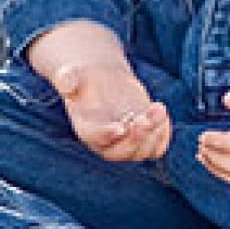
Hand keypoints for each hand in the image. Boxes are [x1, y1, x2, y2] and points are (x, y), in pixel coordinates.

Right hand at [28, 21, 170, 162]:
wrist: (104, 82)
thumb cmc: (84, 81)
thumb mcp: (72, 76)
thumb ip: (67, 80)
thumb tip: (66, 82)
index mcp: (87, 130)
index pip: (97, 138)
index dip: (108, 135)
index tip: (120, 127)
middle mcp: (107, 143)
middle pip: (123, 151)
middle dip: (136, 137)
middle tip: (143, 118)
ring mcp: (128, 143)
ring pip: (144, 151)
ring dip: (154, 133)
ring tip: (157, 108)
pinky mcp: (145, 139)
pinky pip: (158, 147)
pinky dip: (163, 133)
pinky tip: (160, 111)